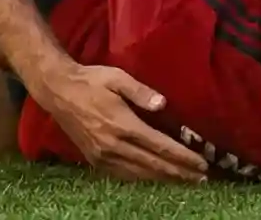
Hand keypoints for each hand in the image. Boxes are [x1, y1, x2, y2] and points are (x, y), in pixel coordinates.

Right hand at [38, 65, 207, 182]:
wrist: (58, 91)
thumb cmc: (91, 81)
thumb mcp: (117, 78)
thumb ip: (141, 92)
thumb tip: (163, 104)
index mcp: (123, 124)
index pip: (160, 146)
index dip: (183, 157)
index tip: (201, 164)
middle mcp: (114, 145)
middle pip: (153, 165)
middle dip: (180, 173)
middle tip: (202, 179)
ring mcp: (104, 155)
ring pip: (139, 174)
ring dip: (164, 179)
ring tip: (185, 181)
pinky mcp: (95, 160)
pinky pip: (123, 175)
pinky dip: (142, 179)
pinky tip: (154, 179)